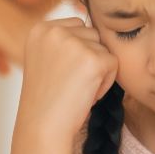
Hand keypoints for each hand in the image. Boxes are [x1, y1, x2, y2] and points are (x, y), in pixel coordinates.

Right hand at [17, 17, 118, 142]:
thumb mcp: (47, 59)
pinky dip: (105, 83)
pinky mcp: (92, 59)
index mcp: (40, 28)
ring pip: (105, 49)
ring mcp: (73, 43)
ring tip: (76, 89)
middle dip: (88, 60)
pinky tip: (85, 94)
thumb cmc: (48, 99)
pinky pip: (114, 64)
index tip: (59, 75)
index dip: (76, 54)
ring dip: (98, 71)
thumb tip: (95, 25)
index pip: (77, 27)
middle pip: (93, 34)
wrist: (43, 128)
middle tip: (69, 84)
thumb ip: (64, 40)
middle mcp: (54, 30)